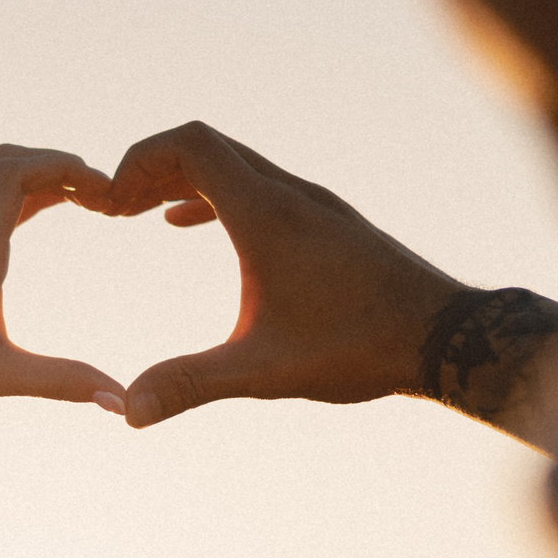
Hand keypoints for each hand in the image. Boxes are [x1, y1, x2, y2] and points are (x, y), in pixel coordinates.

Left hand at [0, 146, 125, 456]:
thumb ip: (63, 382)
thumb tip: (121, 402)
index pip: (15, 173)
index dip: (65, 167)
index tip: (107, 193)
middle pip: (8, 161)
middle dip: (62, 165)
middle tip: (107, 196)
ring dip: (45, 176)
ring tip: (92, 201)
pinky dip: (28, 196)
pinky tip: (54, 211)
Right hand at [98, 121, 467, 427]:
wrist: (446, 336)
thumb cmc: (360, 347)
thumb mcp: (266, 371)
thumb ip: (192, 384)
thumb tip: (128, 412)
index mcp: (268, 215)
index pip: (191, 144)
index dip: (140, 160)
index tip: (111, 204)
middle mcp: (290, 195)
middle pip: (207, 147)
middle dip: (151, 169)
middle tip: (114, 210)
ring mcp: (313, 205)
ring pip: (233, 165)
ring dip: (181, 181)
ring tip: (140, 213)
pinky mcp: (326, 222)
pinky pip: (256, 187)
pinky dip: (212, 196)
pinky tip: (188, 228)